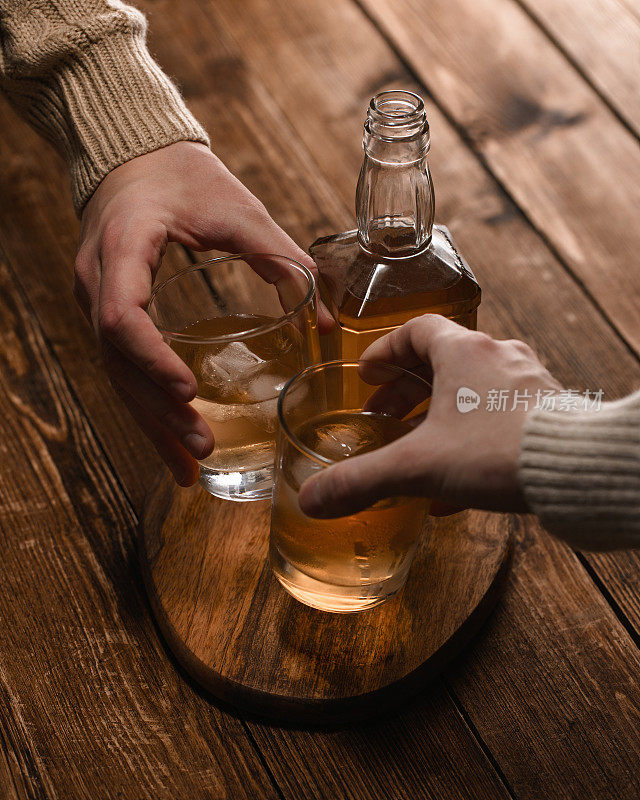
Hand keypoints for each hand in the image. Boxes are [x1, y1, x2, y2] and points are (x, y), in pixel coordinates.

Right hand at [74, 141, 330, 484]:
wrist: (134, 154)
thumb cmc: (183, 175)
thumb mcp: (235, 208)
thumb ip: (280, 256)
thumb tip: (325, 319)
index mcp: (123, 247)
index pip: (122, 316)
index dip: (151, 358)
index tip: (190, 390)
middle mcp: (98, 280)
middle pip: (117, 360)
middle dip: (158, 408)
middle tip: (202, 447)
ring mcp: (96, 299)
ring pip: (115, 374)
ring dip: (151, 421)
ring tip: (187, 467)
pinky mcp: (108, 312)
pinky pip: (122, 368)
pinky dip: (147, 405)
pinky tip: (171, 439)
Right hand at [298, 314, 561, 517]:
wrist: (575, 471)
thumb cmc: (497, 452)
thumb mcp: (417, 465)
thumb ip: (360, 480)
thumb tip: (310, 499)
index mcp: (463, 351)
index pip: (416, 331)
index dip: (386, 351)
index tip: (368, 374)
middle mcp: (497, 358)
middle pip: (442, 362)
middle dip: (407, 391)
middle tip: (383, 416)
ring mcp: (526, 384)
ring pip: (472, 390)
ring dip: (439, 415)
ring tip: (416, 448)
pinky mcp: (546, 413)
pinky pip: (497, 417)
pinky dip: (469, 439)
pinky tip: (453, 485)